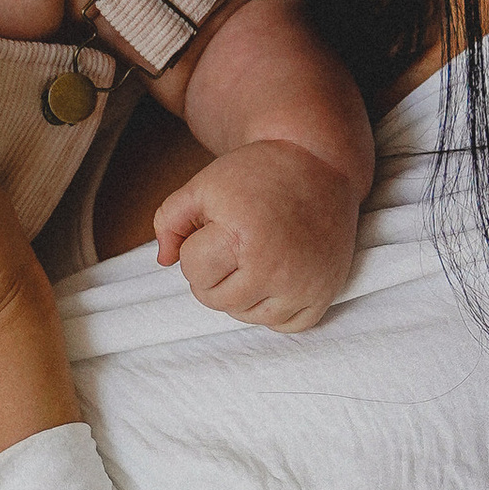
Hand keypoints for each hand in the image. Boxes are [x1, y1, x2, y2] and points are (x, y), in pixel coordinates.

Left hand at [153, 138, 362, 331]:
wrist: (320, 164)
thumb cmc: (257, 173)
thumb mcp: (203, 186)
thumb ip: (169, 220)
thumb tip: (164, 260)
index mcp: (243, 238)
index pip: (193, 269)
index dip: (197, 244)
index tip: (217, 224)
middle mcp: (276, 269)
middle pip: (215, 299)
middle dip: (214, 271)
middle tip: (234, 241)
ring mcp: (303, 286)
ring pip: (246, 316)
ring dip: (241, 291)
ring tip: (255, 254)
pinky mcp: (324, 294)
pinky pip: (285, 325)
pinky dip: (274, 308)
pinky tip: (276, 276)